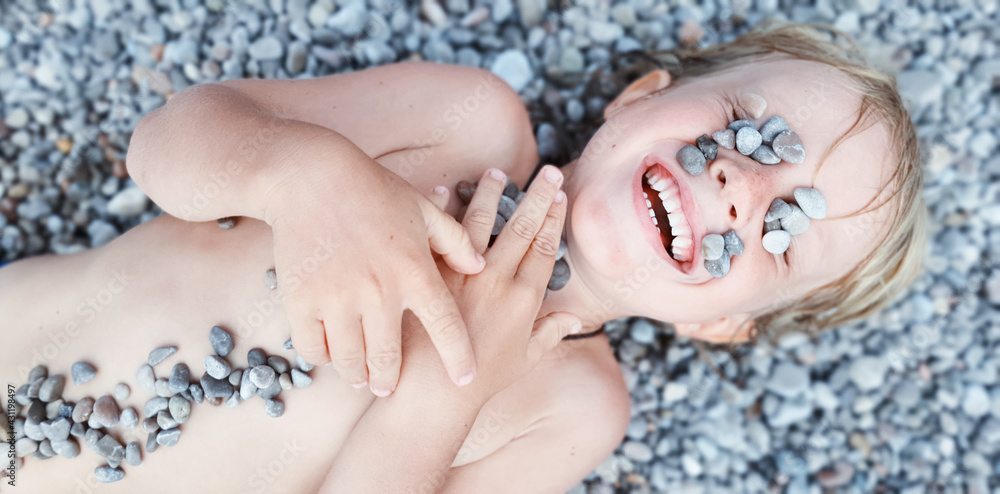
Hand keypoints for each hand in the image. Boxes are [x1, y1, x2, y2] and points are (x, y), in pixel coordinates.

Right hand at [264, 151, 486, 395]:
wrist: (311, 177)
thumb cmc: (373, 190)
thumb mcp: (422, 210)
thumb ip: (455, 241)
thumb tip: (480, 266)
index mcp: (414, 270)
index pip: (445, 327)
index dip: (458, 357)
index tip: (465, 378)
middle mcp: (379, 290)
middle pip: (389, 359)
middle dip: (390, 381)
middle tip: (388, 386)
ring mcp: (338, 298)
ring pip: (350, 361)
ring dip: (357, 376)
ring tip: (361, 378)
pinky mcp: (302, 300)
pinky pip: (314, 348)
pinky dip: (323, 357)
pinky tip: (330, 354)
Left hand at [410, 164, 582, 404]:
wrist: (432, 394)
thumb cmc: (482, 382)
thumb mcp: (525, 360)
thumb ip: (549, 333)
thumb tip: (573, 318)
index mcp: (524, 300)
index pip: (544, 247)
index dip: (554, 219)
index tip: (561, 196)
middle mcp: (496, 282)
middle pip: (521, 228)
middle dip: (538, 197)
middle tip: (549, 171)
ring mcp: (462, 276)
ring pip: (480, 223)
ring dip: (491, 194)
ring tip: (497, 172)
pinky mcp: (431, 277)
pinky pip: (439, 235)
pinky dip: (442, 211)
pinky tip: (446, 189)